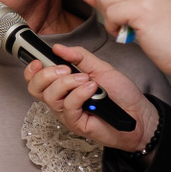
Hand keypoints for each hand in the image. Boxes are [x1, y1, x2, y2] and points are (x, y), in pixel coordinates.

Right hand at [24, 45, 155, 152]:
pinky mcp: (76, 123)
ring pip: (51, 97)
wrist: (138, 113)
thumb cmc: (120, 94)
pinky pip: (69, 106)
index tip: (39, 60)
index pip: (35, 79)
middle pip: (35, 89)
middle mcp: (61, 100)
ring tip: (86, 80)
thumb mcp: (100, 67)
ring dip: (67, 83)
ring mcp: (67, 113)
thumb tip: (58, 48)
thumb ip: (79, 56)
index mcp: (63, 85)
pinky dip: (80, 93)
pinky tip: (92, 89)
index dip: (31, 70)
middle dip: (47, 74)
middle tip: (66, 69)